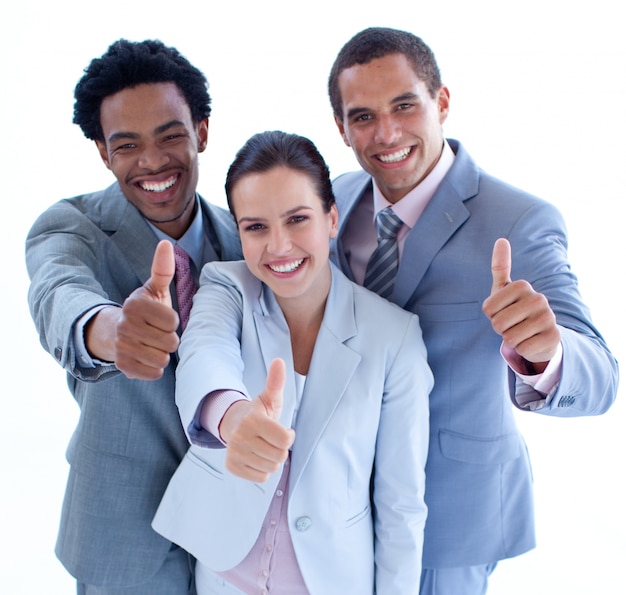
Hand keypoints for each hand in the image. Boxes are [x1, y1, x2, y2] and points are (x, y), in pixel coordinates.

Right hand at [85, 240, 179, 378]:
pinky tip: (146, 357)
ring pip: (163, 359)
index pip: (173, 320)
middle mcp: (125, 326)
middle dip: (169, 339)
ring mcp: (122, 347)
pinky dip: (154, 368)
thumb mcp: (153, 289)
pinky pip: (154, 373)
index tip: (161, 318)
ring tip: (152, 344)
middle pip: (171, 342)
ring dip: (162, 354)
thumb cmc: (144, 310)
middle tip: (157, 333)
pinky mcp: (123, 367)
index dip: (172, 321)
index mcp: (134, 305)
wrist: (114, 333)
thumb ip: (163, 270)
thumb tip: (166, 242)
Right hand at [221, 358, 295, 482]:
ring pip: (271, 468)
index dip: (288, 436)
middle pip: (279, 456)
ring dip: (271, 459)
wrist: (234, 424)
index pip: (286, 440)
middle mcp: (240, 437)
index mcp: (253, 420)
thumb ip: (276, 381)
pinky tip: (256, 456)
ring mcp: (234, 453)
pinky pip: (260, 477)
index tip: (283, 430)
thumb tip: (279, 361)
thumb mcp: (269, 397)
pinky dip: (262, 469)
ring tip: (263, 446)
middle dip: (280, 449)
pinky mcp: (231, 466)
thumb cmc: (259, 412)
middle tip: (271, 439)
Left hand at [482, 238, 559, 371]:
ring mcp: (549, 318)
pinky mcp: (554, 337)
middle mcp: (539, 299)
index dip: (490, 315)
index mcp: (523, 286)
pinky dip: (522, 349)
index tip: (502, 310)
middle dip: (500, 329)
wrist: (540, 333)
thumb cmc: (515, 309)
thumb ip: (500, 267)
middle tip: (512, 324)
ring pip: (510, 338)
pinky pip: (523, 349)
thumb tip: (501, 239)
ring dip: (511, 340)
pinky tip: (531, 341)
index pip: (488, 309)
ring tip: (521, 332)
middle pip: (498, 324)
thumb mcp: (504, 289)